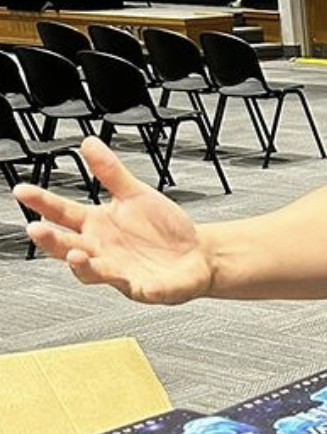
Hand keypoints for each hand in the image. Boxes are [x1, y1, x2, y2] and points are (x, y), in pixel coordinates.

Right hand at [15, 137, 215, 303]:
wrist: (197, 254)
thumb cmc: (162, 228)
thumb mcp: (135, 194)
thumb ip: (110, 173)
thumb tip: (89, 144)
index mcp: (96, 225)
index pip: (62, 213)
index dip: (42, 203)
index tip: (23, 190)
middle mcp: (101, 250)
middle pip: (67, 246)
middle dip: (51, 240)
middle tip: (36, 230)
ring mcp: (120, 272)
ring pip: (94, 272)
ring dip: (83, 266)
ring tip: (77, 256)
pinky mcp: (145, 288)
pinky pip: (142, 289)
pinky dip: (143, 287)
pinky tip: (140, 282)